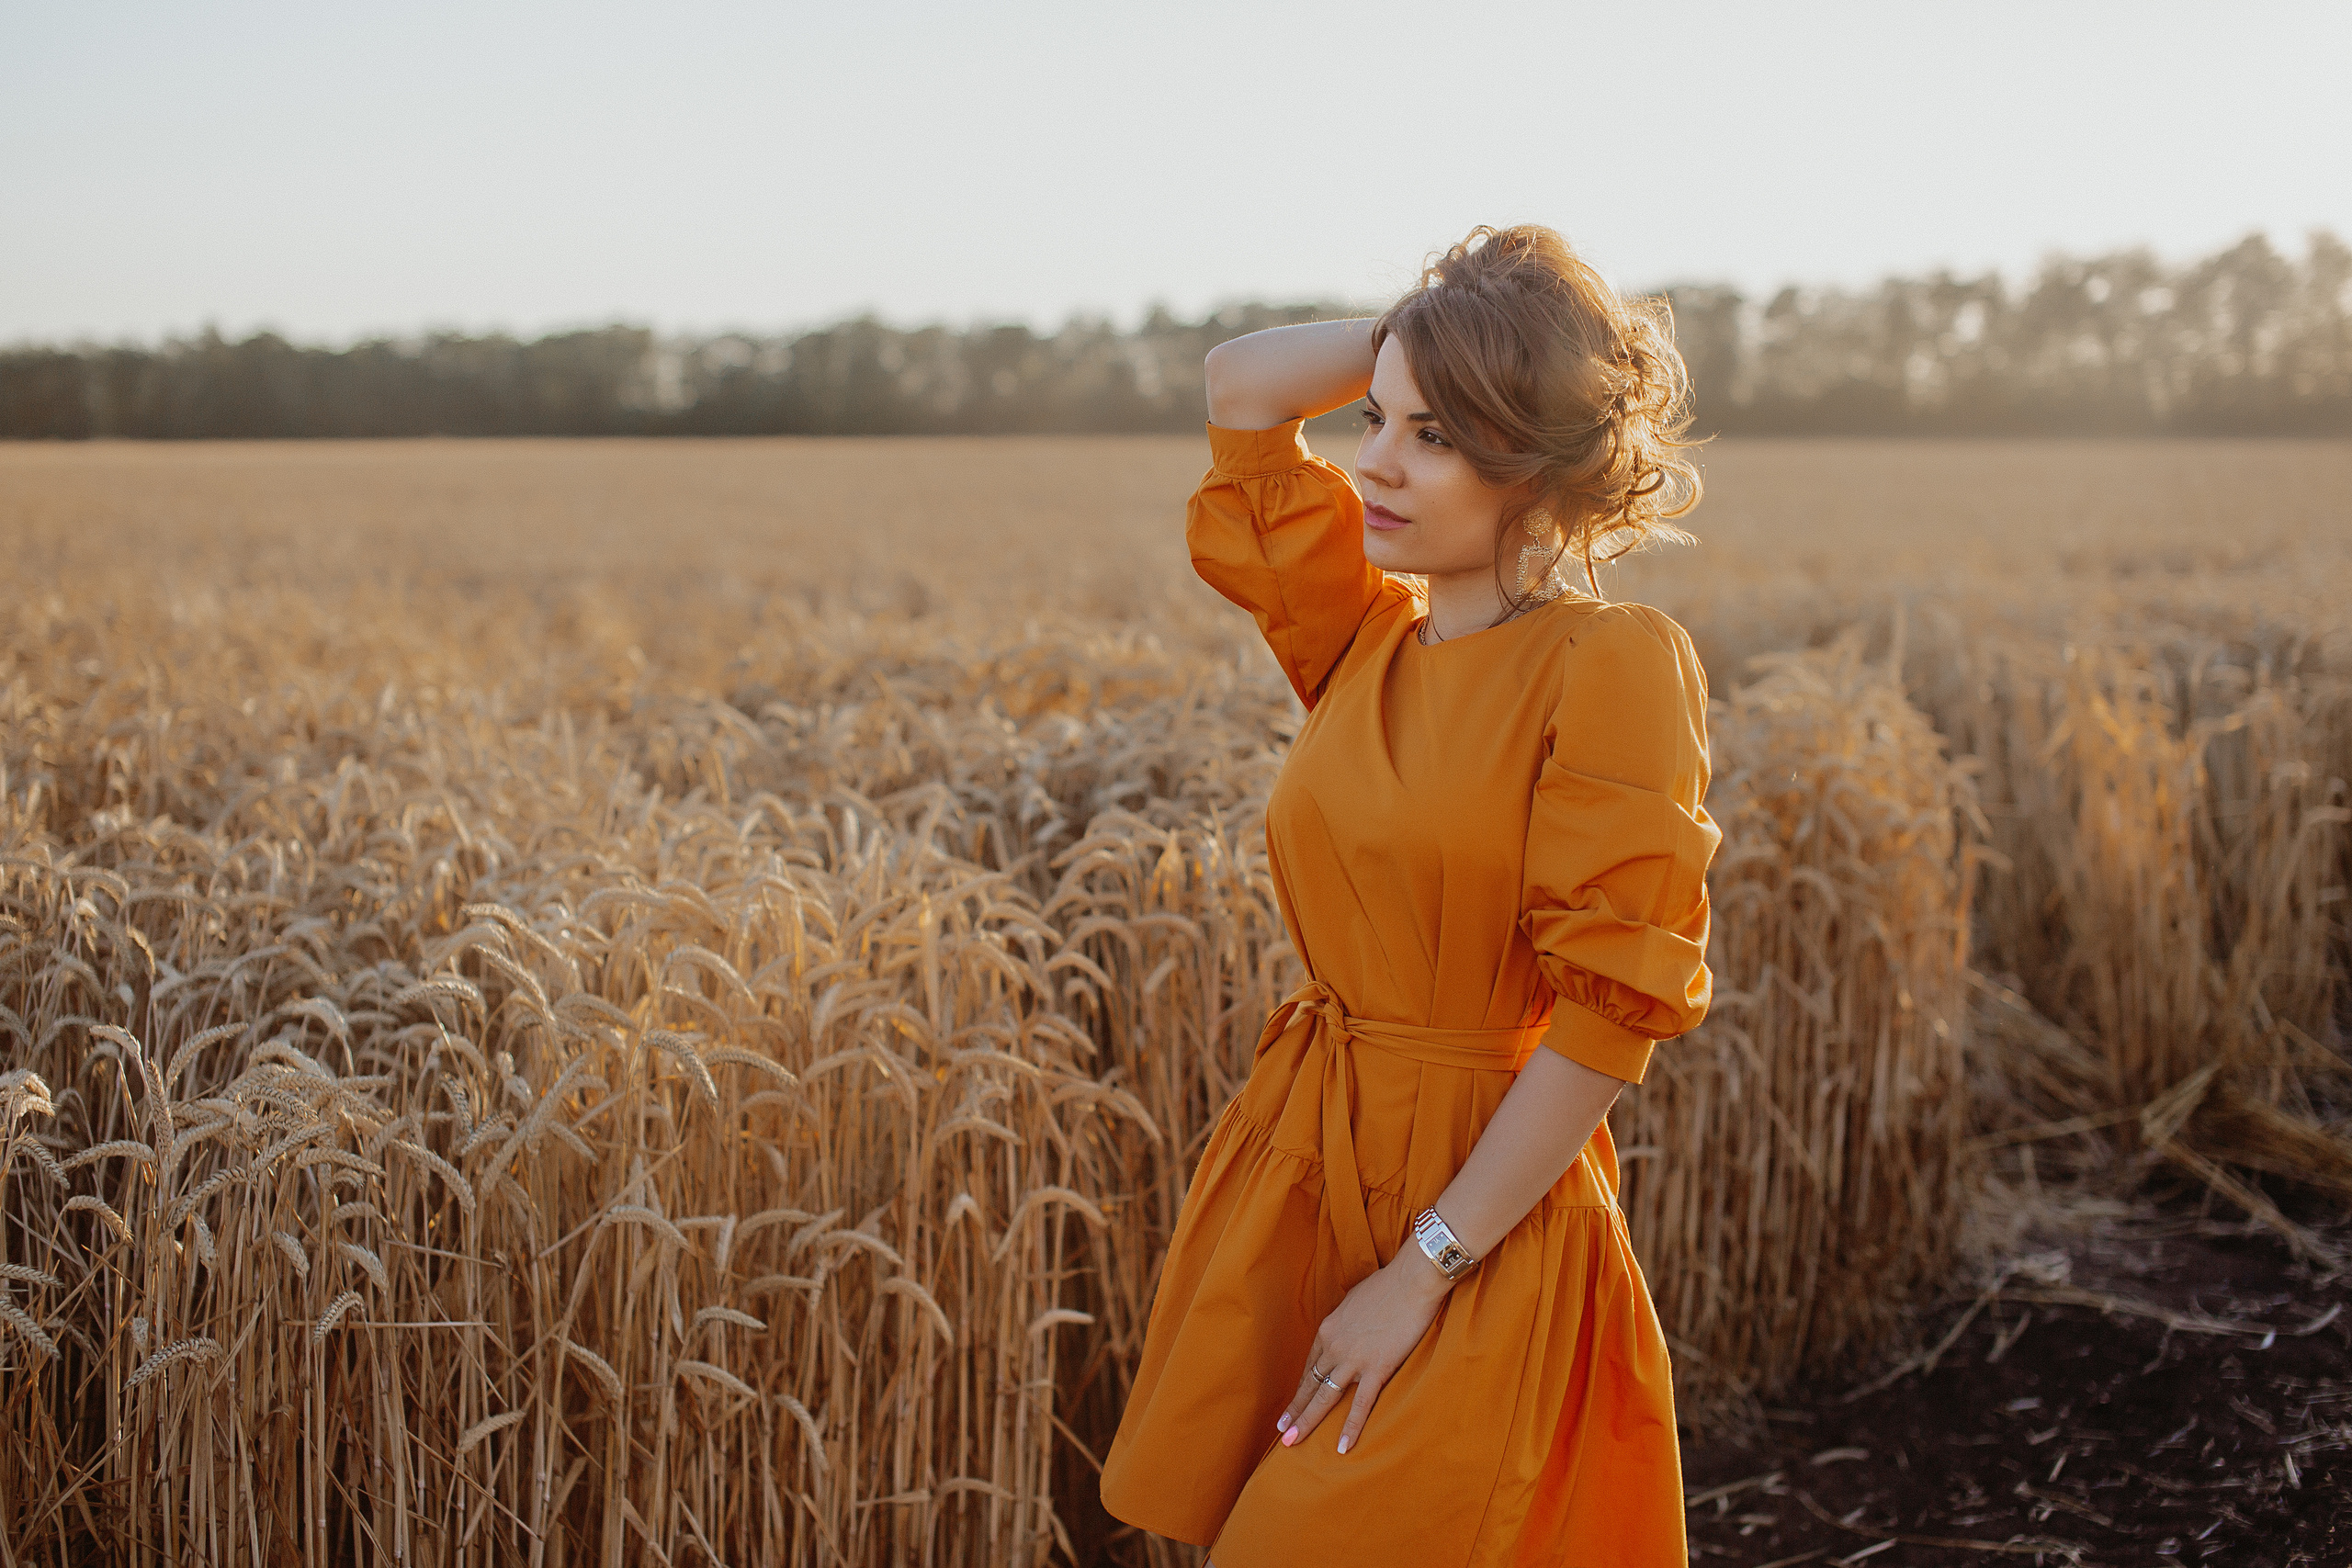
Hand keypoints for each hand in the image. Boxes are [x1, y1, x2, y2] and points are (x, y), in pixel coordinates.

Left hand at [1275, 1247, 1451, 1455]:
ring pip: (1325, 1397)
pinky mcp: (1376, 1369)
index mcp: (1328, 1329)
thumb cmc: (1387, 1286)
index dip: (1301, 1387)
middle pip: (1309, 1384)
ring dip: (1308, 1421)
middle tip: (1282, 1431)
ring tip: (1293, 1442)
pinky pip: (1361, 1405)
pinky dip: (1350, 1427)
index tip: (1294, 1403)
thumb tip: (1350, 1327)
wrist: (1410, 1282)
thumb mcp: (1355, 1301)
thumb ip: (1348, 1321)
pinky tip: (1342, 1447)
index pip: (1310, 1365)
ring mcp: (1353, 1360)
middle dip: (1295, 1410)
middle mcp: (1334, 1346)